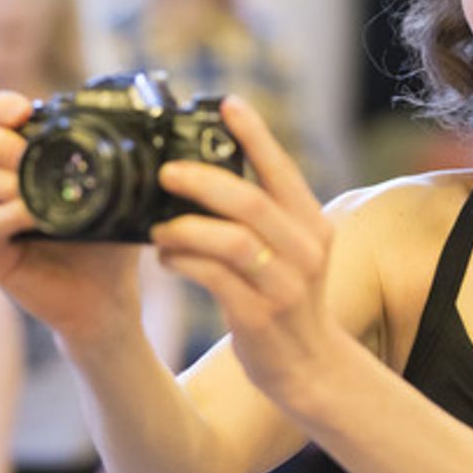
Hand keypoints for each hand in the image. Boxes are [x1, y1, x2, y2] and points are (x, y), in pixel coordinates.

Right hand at [0, 91, 143, 342]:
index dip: (1, 108)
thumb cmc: (107, 242)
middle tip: (25, 153)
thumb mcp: (113, 192)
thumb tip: (130, 122)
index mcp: (22, 163)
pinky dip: (11, 214)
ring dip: (7, 178)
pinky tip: (37, 217)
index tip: (24, 110)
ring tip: (38, 189)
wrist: (107, 298)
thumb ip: (112, 158)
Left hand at [149, 96, 348, 406]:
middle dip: (204, 180)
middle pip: (251, 201)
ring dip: (187, 227)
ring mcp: (285, 286)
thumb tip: (210, 169)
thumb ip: (266, 214)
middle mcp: (306, 250)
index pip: (282, 169)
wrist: (308, 368)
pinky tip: (168, 258)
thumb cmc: (287, 299)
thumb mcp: (292, 250)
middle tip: (166, 170)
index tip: (227, 103)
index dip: (255, 134)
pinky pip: (215, 278)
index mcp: (313, 224)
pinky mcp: (259, 317)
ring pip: (232, 241)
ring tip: (159, 226)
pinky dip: (186, 262)